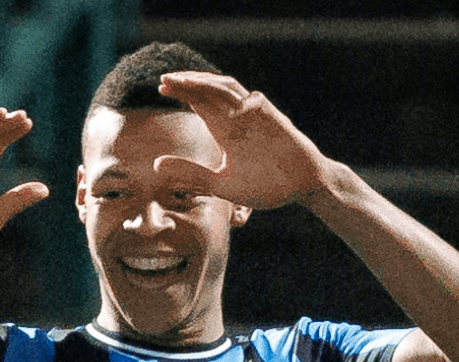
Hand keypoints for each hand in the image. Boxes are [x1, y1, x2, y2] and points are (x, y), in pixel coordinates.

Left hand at [152, 72, 333, 210]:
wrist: (303, 186)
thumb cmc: (267, 185)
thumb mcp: (222, 184)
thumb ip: (191, 174)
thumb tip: (156, 165)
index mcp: (226, 130)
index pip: (199, 102)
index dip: (181, 92)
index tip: (160, 87)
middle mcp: (238, 118)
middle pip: (209, 90)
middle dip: (188, 82)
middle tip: (165, 79)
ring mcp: (257, 116)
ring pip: (229, 89)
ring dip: (207, 83)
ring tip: (186, 81)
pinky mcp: (274, 119)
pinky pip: (255, 103)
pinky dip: (239, 102)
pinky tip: (222, 102)